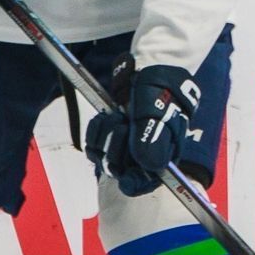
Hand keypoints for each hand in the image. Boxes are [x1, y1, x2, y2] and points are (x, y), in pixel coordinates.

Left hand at [84, 63, 203, 197]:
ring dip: (105, 137)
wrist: (148, 71)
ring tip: (116, 115)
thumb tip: (148, 165)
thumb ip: (153, 138)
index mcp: (161, 158)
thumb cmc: (162, 92)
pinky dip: (95, 131)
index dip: (134, 182)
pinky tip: (104, 118)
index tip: (127, 176)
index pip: (144, 182)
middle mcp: (141, 158)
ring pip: (103, 159)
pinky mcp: (107, 139)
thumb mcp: (160, 111)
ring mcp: (123, 148)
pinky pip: (92, 146)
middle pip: (120, 171)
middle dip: (117, 148)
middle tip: (124, 124)